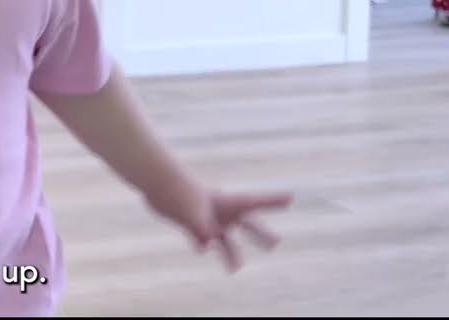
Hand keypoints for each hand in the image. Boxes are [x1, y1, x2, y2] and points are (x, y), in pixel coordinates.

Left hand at [147, 179, 292, 272]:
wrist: (157, 181)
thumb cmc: (178, 190)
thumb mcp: (191, 210)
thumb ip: (200, 227)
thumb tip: (205, 244)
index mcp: (228, 203)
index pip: (257, 202)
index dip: (274, 201)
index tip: (291, 197)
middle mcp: (221, 212)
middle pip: (248, 225)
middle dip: (261, 235)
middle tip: (275, 243)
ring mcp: (208, 217)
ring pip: (224, 239)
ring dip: (230, 253)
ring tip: (234, 268)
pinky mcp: (192, 222)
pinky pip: (200, 237)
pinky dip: (200, 243)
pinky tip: (200, 248)